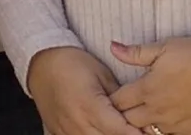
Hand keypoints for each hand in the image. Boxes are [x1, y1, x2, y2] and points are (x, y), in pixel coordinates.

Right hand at [26, 46, 143, 134]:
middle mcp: (77, 122)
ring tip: (120, 130)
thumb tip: (138, 113)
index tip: (147, 132)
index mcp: (89, 105)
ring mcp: (66, 130)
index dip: (136, 134)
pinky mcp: (59, 133)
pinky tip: (100, 131)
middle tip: (140, 131)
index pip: (119, 130)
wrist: (42, 63)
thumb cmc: (73, 63)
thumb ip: (120, 98)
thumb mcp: (102, 74)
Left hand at [108, 37, 190, 134]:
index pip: (118, 101)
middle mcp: (159, 110)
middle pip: (129, 121)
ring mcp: (176, 124)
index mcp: (148, 89)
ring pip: (148, 133)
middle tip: (125, 109)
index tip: (113, 96)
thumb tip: (113, 47)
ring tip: (146, 116)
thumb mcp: (164, 47)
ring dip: (144, 126)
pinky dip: (165, 131)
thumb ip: (136, 52)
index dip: (113, 100)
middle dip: (124, 115)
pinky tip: (166, 123)